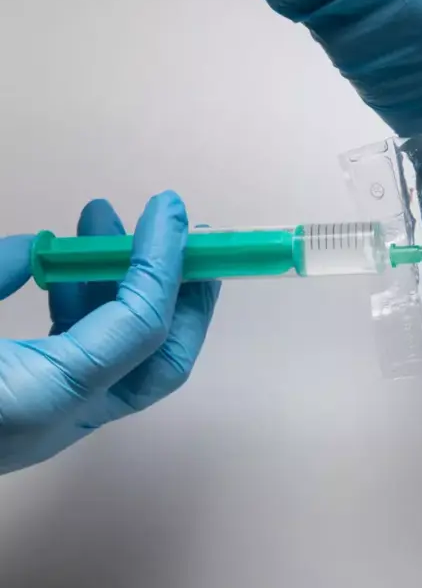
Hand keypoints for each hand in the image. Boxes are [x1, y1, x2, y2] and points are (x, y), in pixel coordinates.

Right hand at [0, 192, 218, 474]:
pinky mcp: (29, 413)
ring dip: (126, 284)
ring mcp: (48, 422)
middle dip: (184, 291)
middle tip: (178, 228)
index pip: (139, 324)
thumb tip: (42, 250)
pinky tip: (59, 261)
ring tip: (100, 216)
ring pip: (125, 357)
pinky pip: (79, 358)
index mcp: (42, 397)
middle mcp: (59, 420)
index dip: (163, 260)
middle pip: (162, 359)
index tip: (168, 206)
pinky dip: (84, 307)